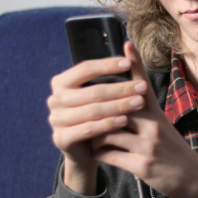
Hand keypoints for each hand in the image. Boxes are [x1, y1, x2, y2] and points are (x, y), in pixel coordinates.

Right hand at [47, 51, 149, 194]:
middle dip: (121, 88)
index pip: (85, 68)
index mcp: (61, 82)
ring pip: (93, 110)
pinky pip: (88, 129)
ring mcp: (56, 120)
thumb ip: (108, 77)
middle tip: (142, 87)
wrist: (84, 149)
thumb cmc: (95, 116)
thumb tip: (129, 47)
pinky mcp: (61, 138)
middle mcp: (55, 99)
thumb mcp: (99, 95)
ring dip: (119, 106)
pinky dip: (108, 124)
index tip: (129, 63)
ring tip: (139, 102)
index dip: (108, 65)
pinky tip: (124, 120)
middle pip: (93, 91)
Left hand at [90, 42, 197, 197]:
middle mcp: (153, 126)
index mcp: (155, 114)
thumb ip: (142, 110)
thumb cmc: (170, 148)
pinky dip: (99, 153)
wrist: (191, 177)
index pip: (143, 84)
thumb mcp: (160, 124)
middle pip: (119, 107)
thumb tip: (121, 94)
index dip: (134, 63)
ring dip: (95, 135)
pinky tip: (97, 153)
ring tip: (91, 137)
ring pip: (108, 132)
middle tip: (82, 109)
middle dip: (98, 109)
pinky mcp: (142, 166)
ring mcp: (148, 146)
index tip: (126, 44)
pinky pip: (109, 155)